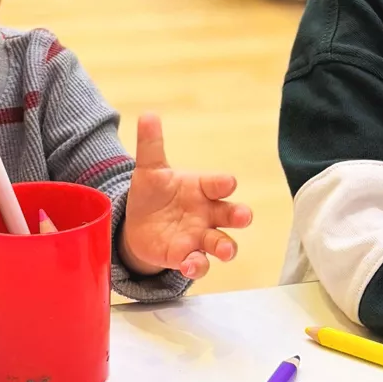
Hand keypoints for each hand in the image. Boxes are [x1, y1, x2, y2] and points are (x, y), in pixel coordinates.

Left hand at [121, 113, 251, 278]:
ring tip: (225, 251)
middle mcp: (207, 213)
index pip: (218, 183)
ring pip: (221, 243)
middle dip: (239, 215)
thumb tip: (148, 114)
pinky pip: (198, 264)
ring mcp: (199, 237)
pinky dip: (197, 267)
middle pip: (231, 214)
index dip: (223, 183)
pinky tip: (190, 266)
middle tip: (243, 216)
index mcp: (202, 188)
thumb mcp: (149, 170)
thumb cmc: (153, 194)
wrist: (139, 224)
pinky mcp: (186, 257)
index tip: (227, 183)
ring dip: (226, 247)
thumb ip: (151, 145)